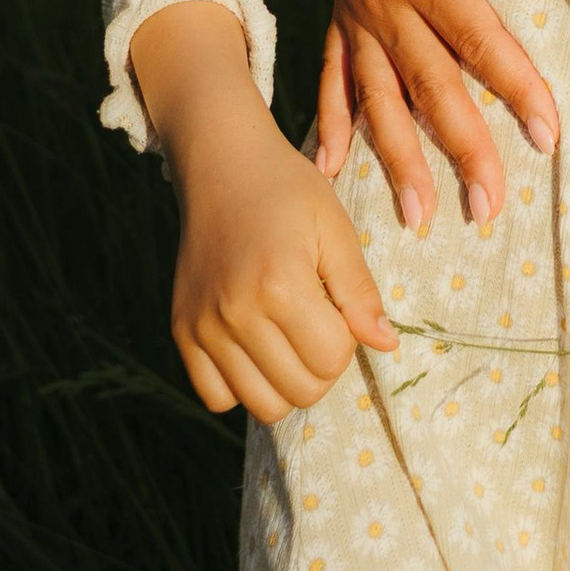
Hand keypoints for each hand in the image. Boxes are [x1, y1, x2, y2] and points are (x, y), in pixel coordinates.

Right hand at [131, 2, 398, 425]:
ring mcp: (204, 326)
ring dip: (286, 382)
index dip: (347, 340)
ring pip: (261, 404)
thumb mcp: (335, 228)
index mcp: (281, 284)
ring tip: (290, 338)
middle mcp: (236, 312)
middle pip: (300, 390)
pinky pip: (216, 396)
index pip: (331, 359)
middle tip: (318, 323)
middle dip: (322, 365)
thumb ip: (360, 291)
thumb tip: (387, 344)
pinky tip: (256, 348)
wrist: (223, 166)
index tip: (340, 308)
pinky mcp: (182, 331)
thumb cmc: (288, 191)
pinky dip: (242, 385)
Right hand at [310, 0, 558, 234]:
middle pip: (428, 86)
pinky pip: (333, 75)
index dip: (518, 89)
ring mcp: (355, 9)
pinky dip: (331, 123)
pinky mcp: (339, 7)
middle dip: (461, 150)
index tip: (551, 137)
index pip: (478, 41)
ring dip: (397, 158)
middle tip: (488, 210)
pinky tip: (330, 170)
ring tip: (418, 217)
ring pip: (378, 97)